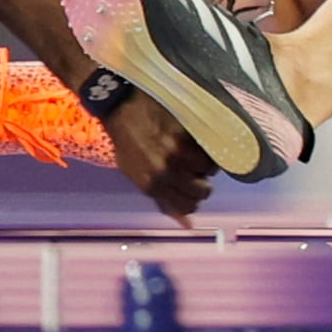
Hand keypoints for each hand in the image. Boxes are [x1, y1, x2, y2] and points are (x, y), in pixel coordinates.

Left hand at [104, 94, 217, 224]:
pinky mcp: (187, 132)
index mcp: (151, 184)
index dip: (192, 200)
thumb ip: (164, 201)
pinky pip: (208, 147)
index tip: (191, 190)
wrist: (122, 107)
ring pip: (209, 169)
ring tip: (195, 153)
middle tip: (196, 172)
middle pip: (201, 191)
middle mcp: (165, 170)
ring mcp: (177, 151)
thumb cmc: (129, 143)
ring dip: (205, 163)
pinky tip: (196, 141)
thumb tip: (188, 225)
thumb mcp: (139, 176)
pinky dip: (207, 146)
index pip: (187, 207)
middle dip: (202, 183)